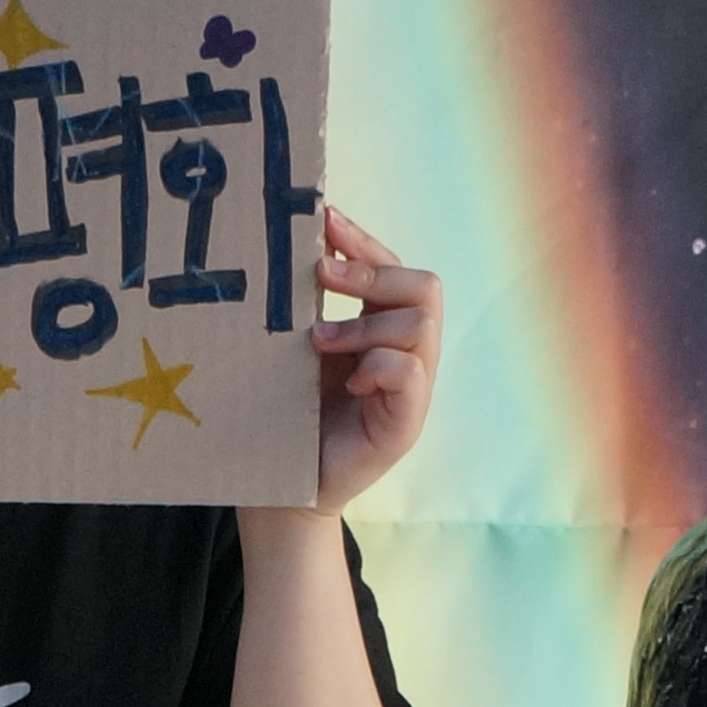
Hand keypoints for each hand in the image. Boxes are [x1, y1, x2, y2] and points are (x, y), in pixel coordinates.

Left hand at [306, 203, 438, 512]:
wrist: (282, 487)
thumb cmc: (285, 414)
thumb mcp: (294, 348)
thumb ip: (304, 304)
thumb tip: (292, 240)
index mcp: (382, 331)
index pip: (394, 269)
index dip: (364, 241)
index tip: (323, 220)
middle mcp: (408, 354)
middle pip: (424, 286)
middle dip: (371, 272)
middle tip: (320, 276)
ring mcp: (413, 391)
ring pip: (420, 323)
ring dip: (365, 324)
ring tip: (317, 342)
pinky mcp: (405, 425)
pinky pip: (410, 371)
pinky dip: (376, 366)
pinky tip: (346, 381)